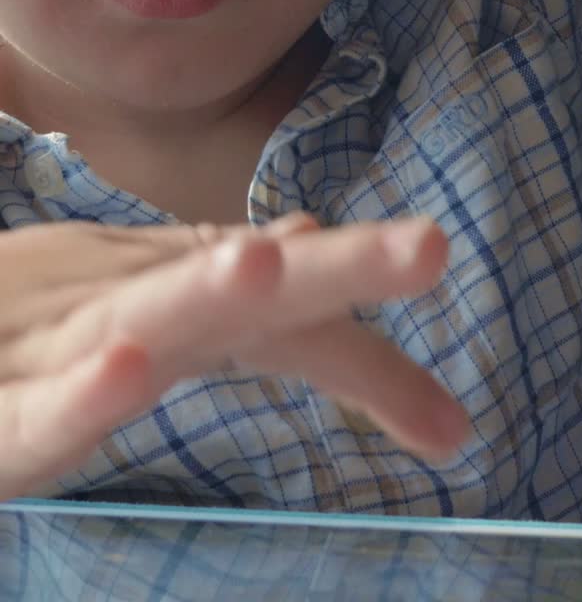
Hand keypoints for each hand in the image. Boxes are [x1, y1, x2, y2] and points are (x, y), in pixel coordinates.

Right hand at [0, 214, 468, 499]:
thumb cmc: (22, 325)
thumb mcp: (129, 303)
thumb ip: (218, 289)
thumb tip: (307, 234)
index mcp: (168, 302)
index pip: (286, 322)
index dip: (371, 365)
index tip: (453, 433)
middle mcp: (124, 311)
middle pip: (239, 290)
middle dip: (335, 267)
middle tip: (429, 246)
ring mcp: (54, 350)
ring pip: (140, 319)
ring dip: (203, 289)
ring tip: (265, 263)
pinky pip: (36, 412)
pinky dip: (78, 395)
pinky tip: (125, 370)